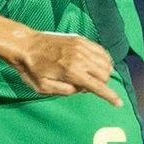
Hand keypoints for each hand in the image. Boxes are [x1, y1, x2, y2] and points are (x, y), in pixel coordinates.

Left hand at [3, 30, 122, 105]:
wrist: (25, 45)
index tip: (119, 104)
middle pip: (105, 74)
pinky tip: (95, 64)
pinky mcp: (80, 39)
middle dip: (102, 84)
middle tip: (85, 86)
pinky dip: (103, 59)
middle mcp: (79, 58)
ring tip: (90, 76)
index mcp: (71, 72)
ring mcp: (81, 46)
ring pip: (105, 62)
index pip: (98, 87)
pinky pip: (100, 50)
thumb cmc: (32, 69)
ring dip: (103, 72)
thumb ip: (64, 91)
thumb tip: (81, 90)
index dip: (110, 97)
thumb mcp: (43, 87)